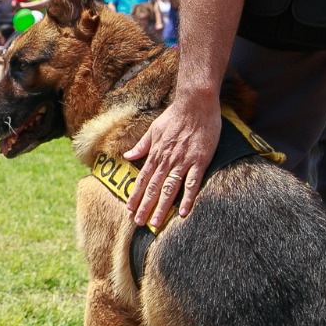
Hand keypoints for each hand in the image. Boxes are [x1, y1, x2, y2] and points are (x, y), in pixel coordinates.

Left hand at [123, 90, 220, 227]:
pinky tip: (183, 212)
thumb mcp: (153, 129)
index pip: (143, 179)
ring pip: (169, 189)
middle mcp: (166, 160)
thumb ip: (141, 145)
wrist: (196, 103)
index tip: (129, 209)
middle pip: (153, 188)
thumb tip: (126, 156)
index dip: (136, 195)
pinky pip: (192, 183)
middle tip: (138, 223)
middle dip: (144, 206)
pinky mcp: (199, 160)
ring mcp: (183, 161)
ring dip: (161, 207)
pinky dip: (187, 198)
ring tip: (155, 223)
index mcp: (156, 153)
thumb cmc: (175, 115)